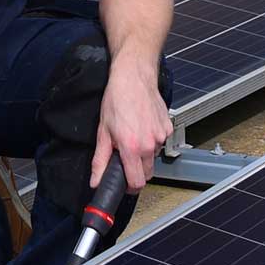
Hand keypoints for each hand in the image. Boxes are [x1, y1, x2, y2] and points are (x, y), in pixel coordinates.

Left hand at [91, 56, 171, 188]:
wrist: (133, 78)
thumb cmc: (117, 100)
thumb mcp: (103, 131)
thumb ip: (100, 160)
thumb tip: (96, 180)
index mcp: (132, 147)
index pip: (137, 182)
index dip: (129, 186)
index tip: (124, 183)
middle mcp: (149, 144)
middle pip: (147, 173)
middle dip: (136, 170)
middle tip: (125, 157)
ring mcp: (161, 136)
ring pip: (153, 157)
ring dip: (144, 153)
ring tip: (133, 135)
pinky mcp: (168, 128)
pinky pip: (160, 142)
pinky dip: (152, 139)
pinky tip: (143, 126)